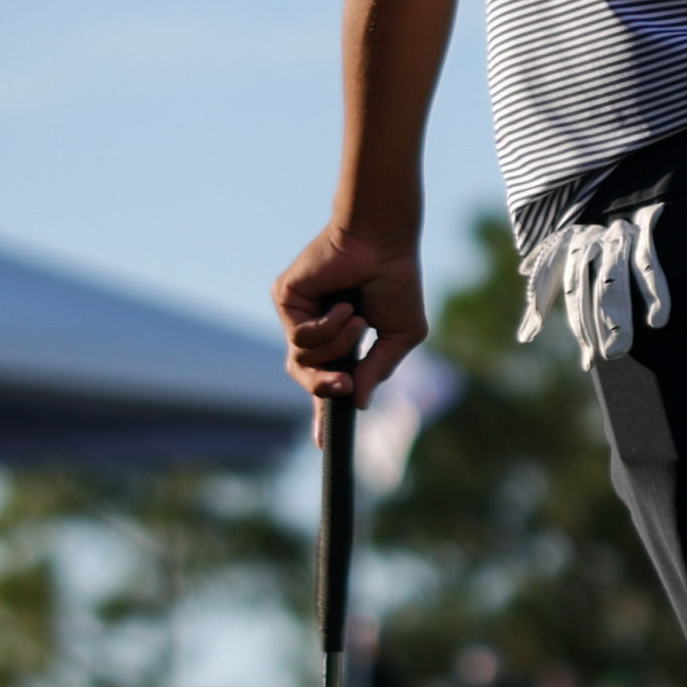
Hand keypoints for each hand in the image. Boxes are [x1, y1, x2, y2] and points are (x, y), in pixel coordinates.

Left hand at [274, 223, 428, 407]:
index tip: (321, 444)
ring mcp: (298, 314)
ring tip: (356, 318)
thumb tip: (356, 401)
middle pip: (307, 377)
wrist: (384, 243)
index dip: (322, 413)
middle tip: (346, 382)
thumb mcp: (400, 335)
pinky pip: (300, 338)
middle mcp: (315, 328)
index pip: (325, 381)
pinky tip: (342, 306)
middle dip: (324, 388)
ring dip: (337, 345)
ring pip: (302, 360)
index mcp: (340, 339)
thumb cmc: (397, 281)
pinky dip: (327, 328)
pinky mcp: (285, 298)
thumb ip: (377, 369)